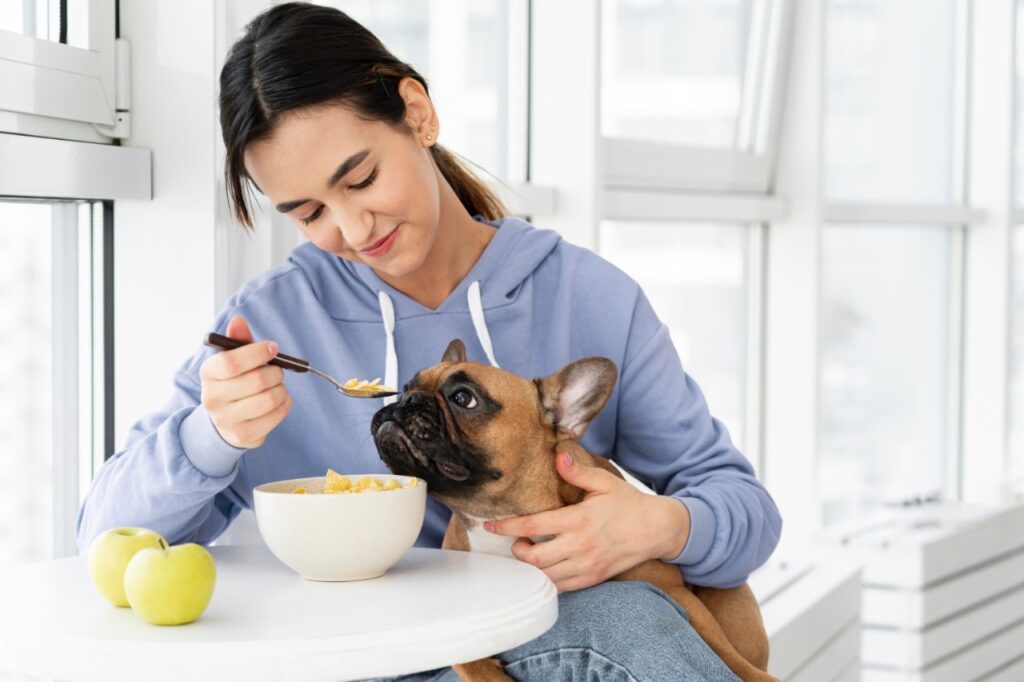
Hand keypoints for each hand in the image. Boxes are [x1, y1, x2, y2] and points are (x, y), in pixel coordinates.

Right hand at [199, 315, 291, 448]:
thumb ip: (237, 340)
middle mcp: (212, 398)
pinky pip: (277, 415)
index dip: (257, 352)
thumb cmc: (234, 382)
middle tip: (277, 370)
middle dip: (276, 371)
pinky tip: (279, 400)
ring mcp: (226, 420)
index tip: (273, 348)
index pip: (231, 362)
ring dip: (282, 388)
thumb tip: (238, 321)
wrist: (226, 420)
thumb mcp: (232, 359)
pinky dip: (285, 404)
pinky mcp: (244, 436)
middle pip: (257, 380)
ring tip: (277, 385)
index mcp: (208, 373)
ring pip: (270, 398)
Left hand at [484, 452, 690, 592]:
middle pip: (533, 558)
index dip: (507, 526)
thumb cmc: (628, 503)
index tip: (491, 523)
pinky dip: (547, 580)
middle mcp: (580, 546)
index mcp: (578, 520)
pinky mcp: (593, 578)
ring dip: (531, 568)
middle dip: (517, 551)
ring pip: (545, 577)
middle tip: (517, 541)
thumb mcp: (604, 482)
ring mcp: (587, 565)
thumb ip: (578, 471)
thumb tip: (557, 456)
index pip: (533, 527)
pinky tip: (545, 568)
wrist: (657, 529)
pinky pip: (562, 587)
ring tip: (529, 554)